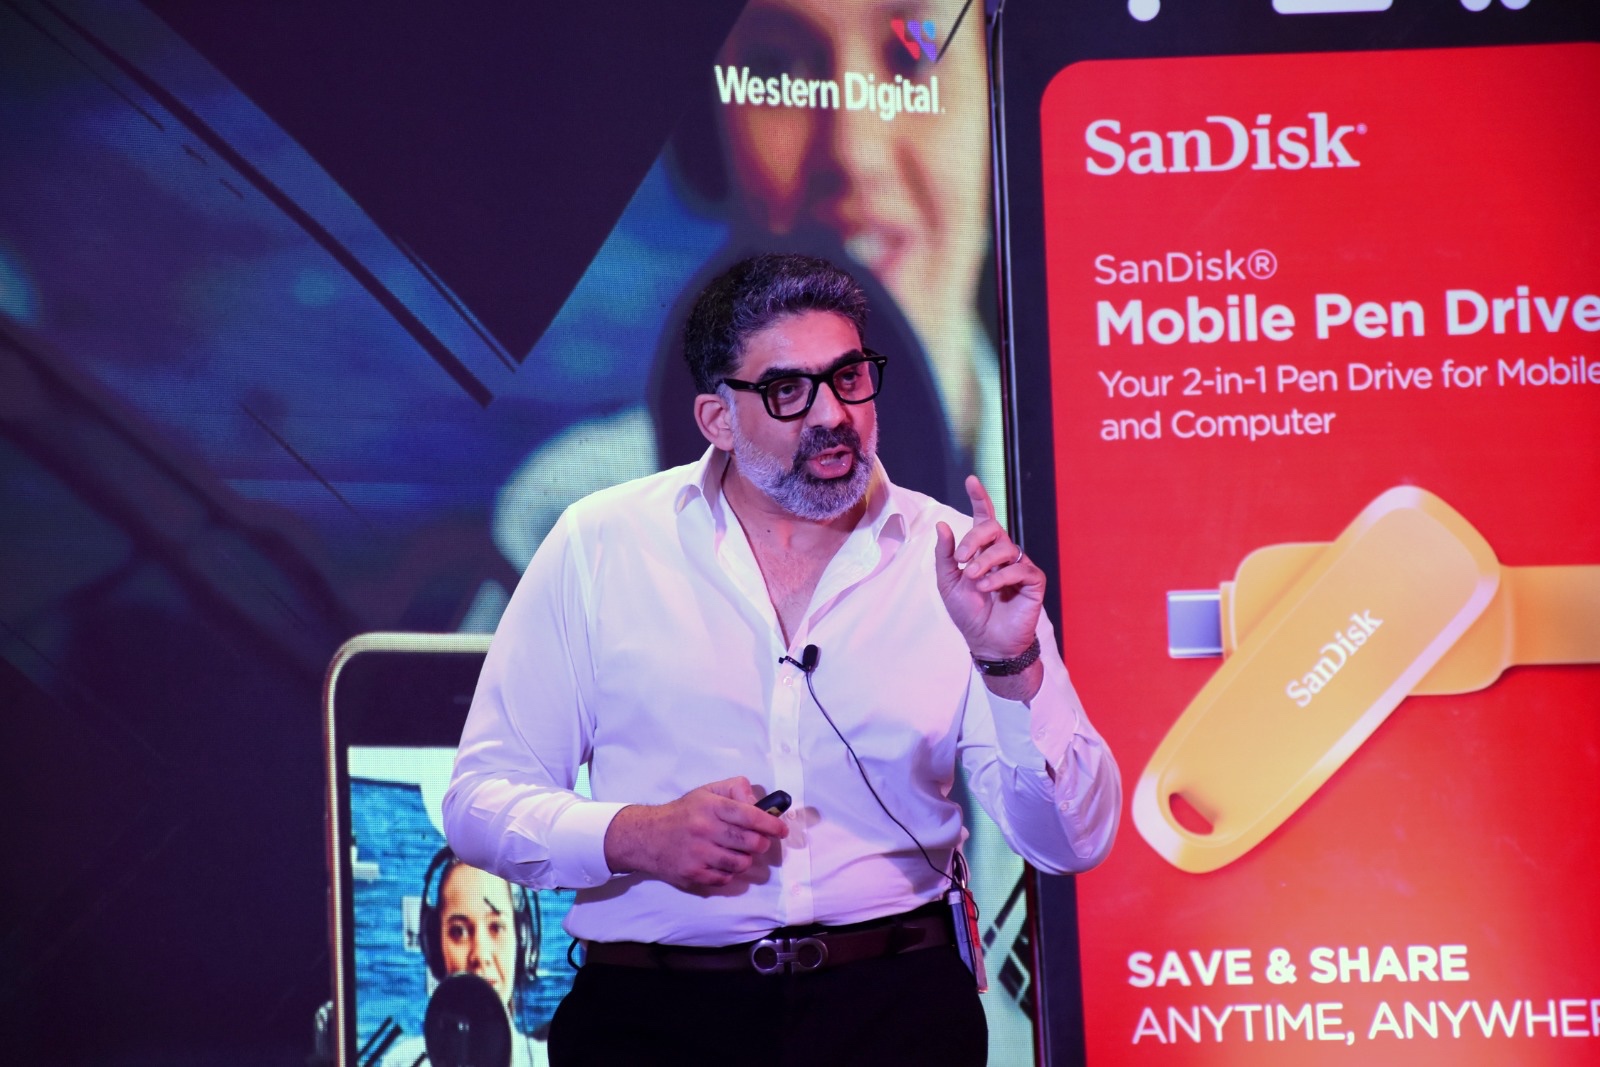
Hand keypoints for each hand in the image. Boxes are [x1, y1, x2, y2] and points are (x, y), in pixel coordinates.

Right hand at [603, 777, 788, 890]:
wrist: (647, 837)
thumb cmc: (683, 813)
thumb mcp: (706, 792)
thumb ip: (735, 790)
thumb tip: (759, 803)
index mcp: (711, 806)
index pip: (750, 815)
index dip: (771, 824)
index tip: (781, 830)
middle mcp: (705, 829)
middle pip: (751, 843)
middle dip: (761, 844)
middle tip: (758, 842)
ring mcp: (699, 854)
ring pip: (741, 863)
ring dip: (744, 859)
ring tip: (736, 852)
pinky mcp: (693, 874)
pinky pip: (725, 879)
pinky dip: (728, 873)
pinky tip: (719, 862)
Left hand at [935, 475, 1044, 663]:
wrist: (986, 642)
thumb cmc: (968, 613)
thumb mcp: (948, 582)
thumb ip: (945, 555)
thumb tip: (942, 525)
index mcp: (983, 551)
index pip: (984, 519)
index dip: (980, 499)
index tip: (971, 480)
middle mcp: (1003, 554)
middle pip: (993, 528)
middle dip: (974, 538)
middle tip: (961, 559)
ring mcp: (1020, 566)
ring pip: (1006, 548)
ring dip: (985, 563)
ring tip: (974, 580)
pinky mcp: (1033, 581)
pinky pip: (1020, 568)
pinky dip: (1001, 577)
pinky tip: (988, 589)